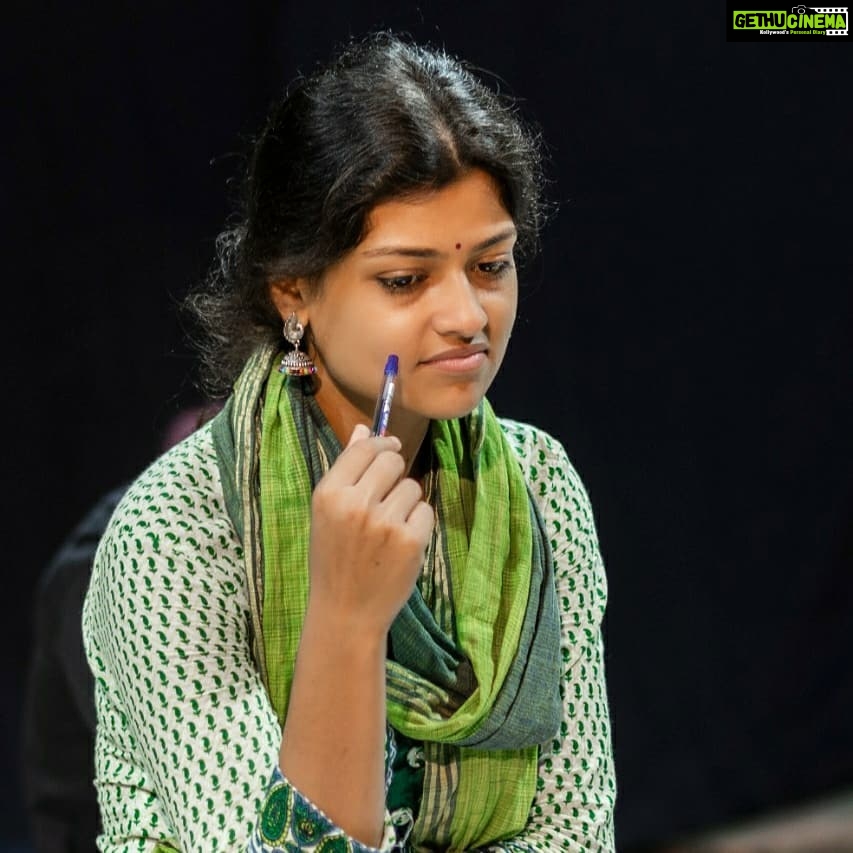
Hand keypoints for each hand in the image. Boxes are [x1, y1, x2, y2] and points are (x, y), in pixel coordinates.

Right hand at [306, 423, 433, 636]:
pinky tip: (400, 544)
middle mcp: (355, 504)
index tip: (390, 447)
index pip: (365, 448)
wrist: (345, 612)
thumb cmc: (333, 559)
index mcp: (329, 494)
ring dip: (406, 502)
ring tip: (387, 529)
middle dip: (395, 472)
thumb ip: (346, 470)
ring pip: (412, 487)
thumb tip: (363, 430)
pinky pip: (425, 511)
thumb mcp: (328, 513)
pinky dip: (418, 524)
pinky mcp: (410, 540)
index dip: (382, 444)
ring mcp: (385, 522)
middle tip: (386, 496)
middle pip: (392, 461)